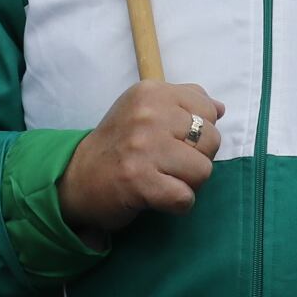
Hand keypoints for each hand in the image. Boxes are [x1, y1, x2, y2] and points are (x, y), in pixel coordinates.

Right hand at [56, 80, 226, 235]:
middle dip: (197, 159)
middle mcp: (148, 115)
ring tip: (164, 179)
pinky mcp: (139, 181)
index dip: (200, 131)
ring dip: (188, 183)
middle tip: (168, 164)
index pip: (208, 110)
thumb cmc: (119, 144)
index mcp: (151, 93)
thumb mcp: (145, 110)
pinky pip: (185, 197)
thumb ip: (183, 103)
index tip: (174, 140)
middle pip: (211, 140)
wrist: (77, 178)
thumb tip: (220, 108)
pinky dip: (177, 204)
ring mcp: (143, 147)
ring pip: (203, 171)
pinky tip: (158, 196)